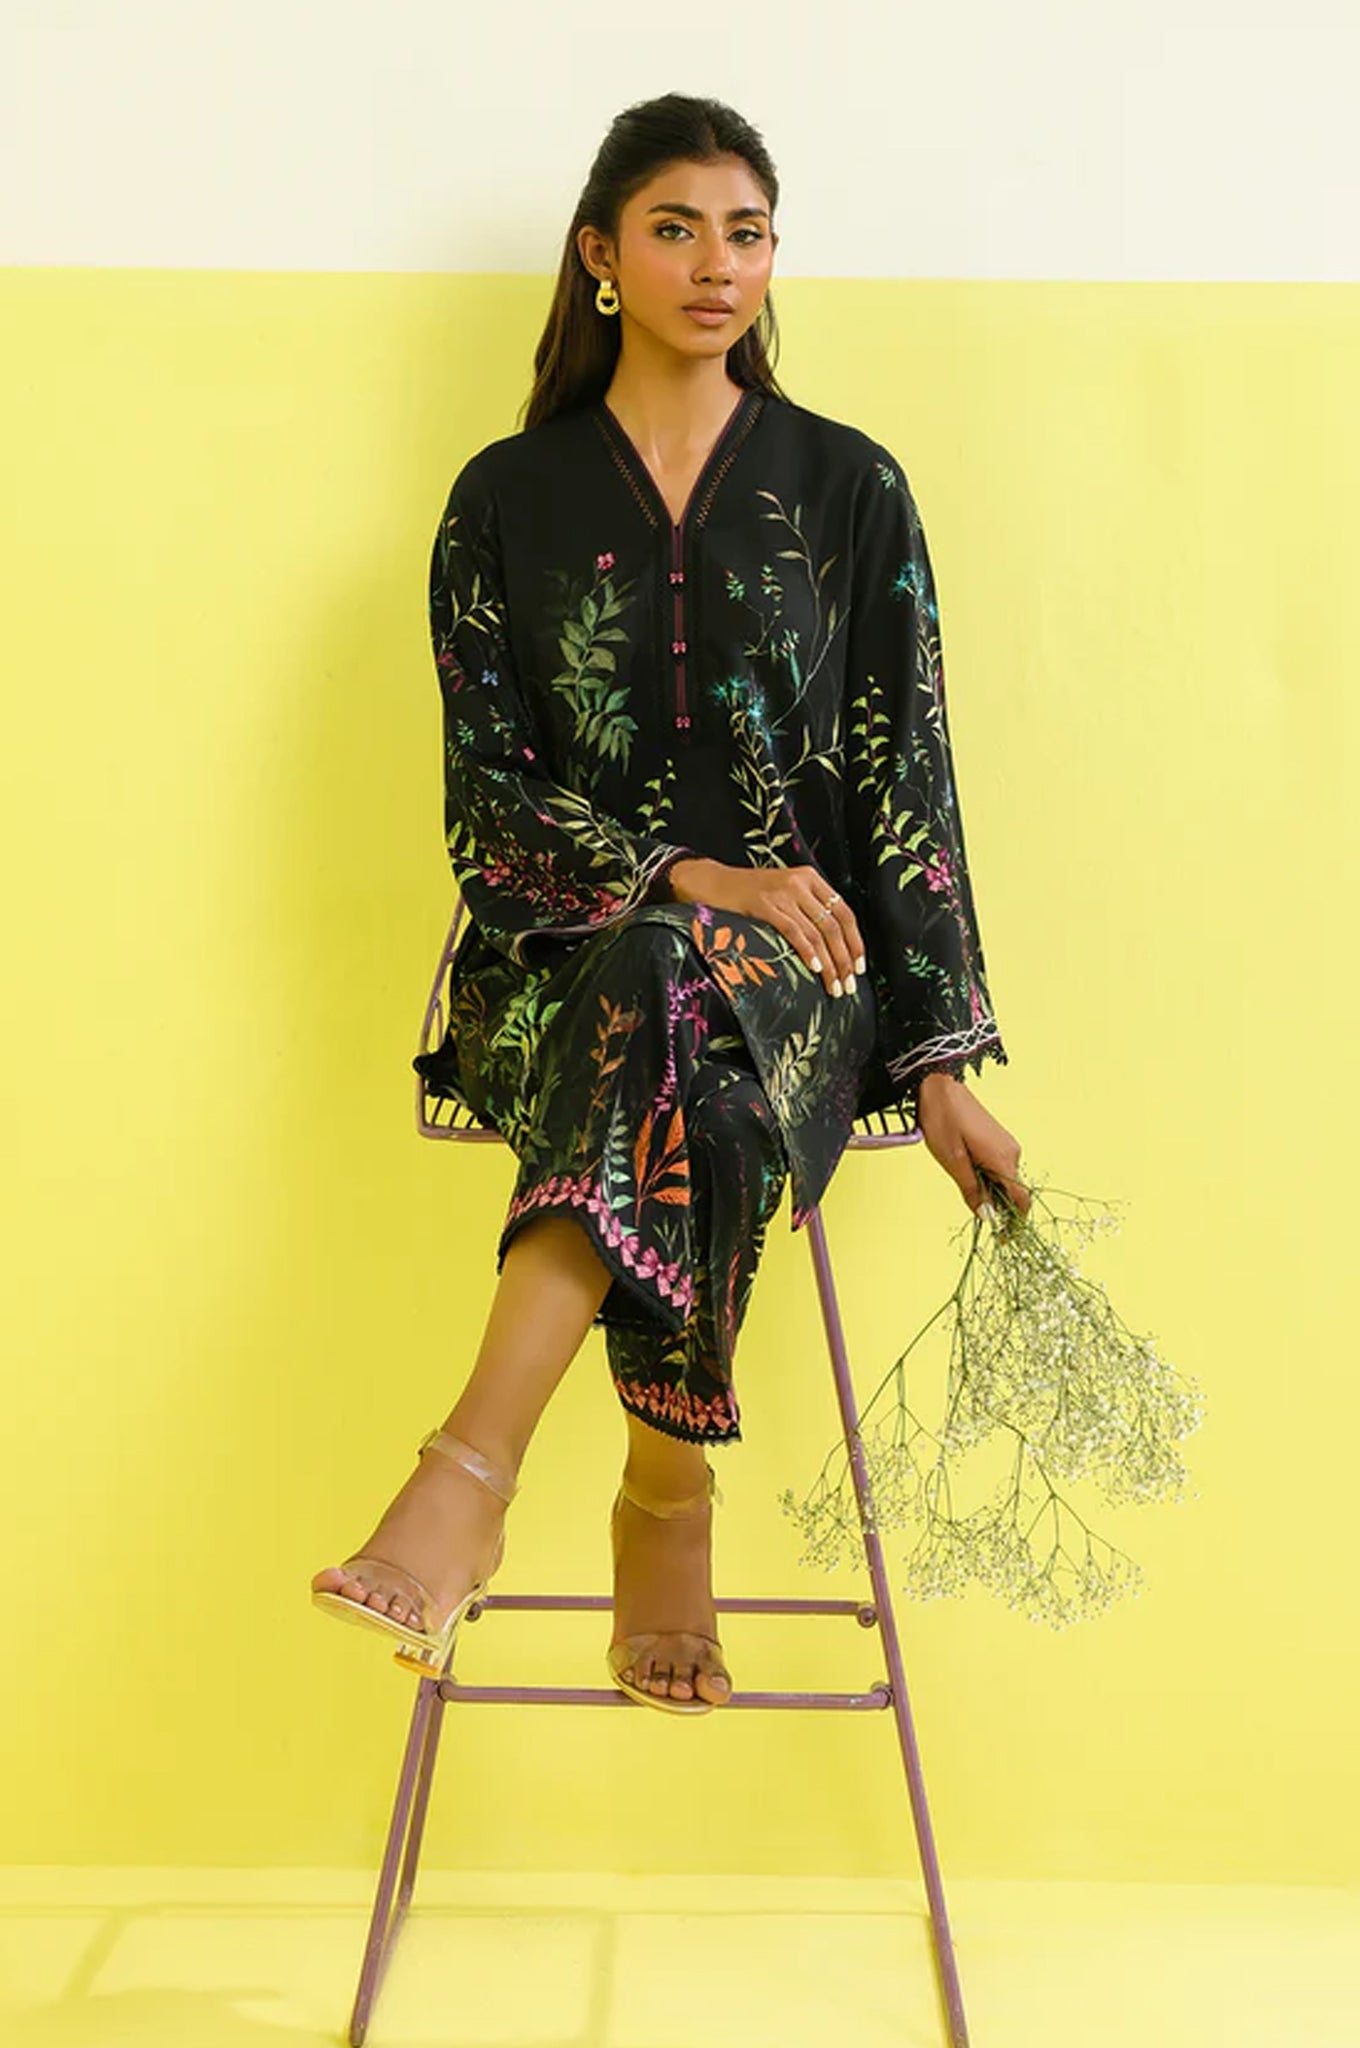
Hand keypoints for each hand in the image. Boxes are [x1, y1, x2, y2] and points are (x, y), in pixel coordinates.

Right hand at [667, 857, 864, 1001]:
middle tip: (848, 986)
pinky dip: (807, 952)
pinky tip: (815, 969)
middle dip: (845, 960)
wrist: (710, 882)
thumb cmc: (747, 895)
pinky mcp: (763, 905)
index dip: (855, 942)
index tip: (860, 968)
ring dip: (829, 965)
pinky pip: (794, 932)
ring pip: (817, 933)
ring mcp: (782, 893)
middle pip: (834, 926)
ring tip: (833, 988)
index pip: (844, 912)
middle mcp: (800, 883)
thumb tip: (833, 947)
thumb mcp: (783, 893)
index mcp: (810, 879)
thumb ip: (807, 909)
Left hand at [915, 1071, 1030, 1217]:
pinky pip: (999, 1167)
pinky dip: (989, 1178)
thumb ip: (972, 1190)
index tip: (1003, 1238)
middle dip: (1001, 1208)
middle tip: (979, 1218)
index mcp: (1003, 1160)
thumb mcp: (953, 1161)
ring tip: (967, 1189)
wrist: (941, 1086)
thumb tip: (988, 1217)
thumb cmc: (943, 1121)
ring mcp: (1007, 1145)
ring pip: (1005, 1180)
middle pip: (1014, 1192)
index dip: (1015, 1222)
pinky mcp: (998, 1140)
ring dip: (992, 1192)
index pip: (1022, 1200)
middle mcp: (1012, 1153)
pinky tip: (969, 1173)